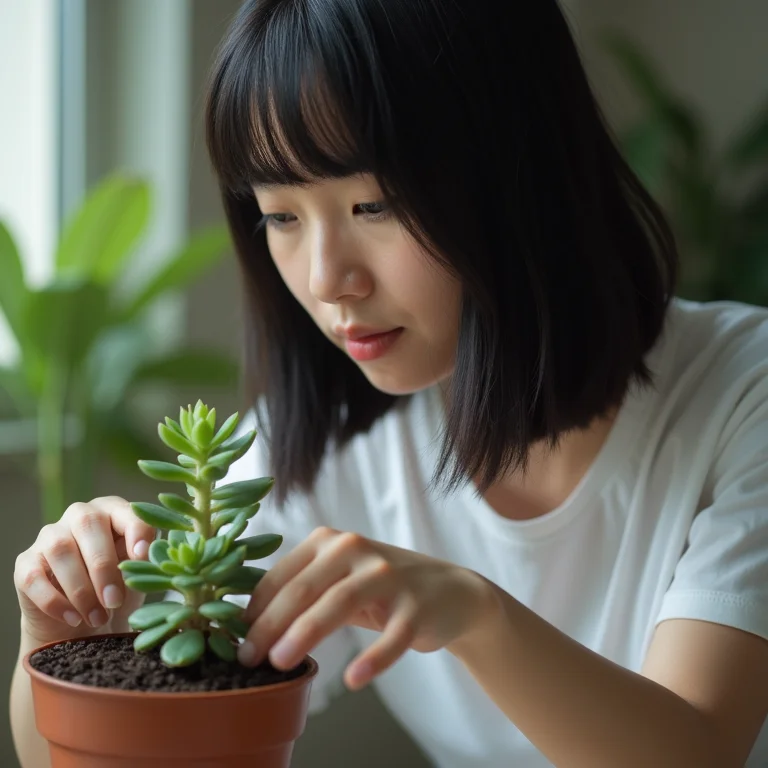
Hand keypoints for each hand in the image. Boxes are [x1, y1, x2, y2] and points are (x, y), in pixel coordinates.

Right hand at [14, 496, 155, 646]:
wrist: (82, 620)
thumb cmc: (119, 587)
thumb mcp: (137, 574)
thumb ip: (147, 562)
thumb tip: (159, 560)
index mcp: (115, 511)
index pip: (128, 511)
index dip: (136, 531)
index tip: (142, 556)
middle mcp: (81, 515)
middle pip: (90, 525)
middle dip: (104, 566)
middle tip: (114, 601)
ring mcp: (50, 536)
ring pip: (60, 549)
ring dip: (80, 588)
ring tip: (98, 618)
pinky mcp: (26, 563)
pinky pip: (34, 576)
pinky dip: (54, 601)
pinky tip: (74, 619)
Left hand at [239, 526, 496, 689]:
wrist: (449, 591)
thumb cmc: (379, 588)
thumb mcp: (337, 579)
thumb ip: (300, 591)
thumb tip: (247, 627)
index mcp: (329, 541)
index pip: (282, 575)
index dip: (255, 609)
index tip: (235, 641)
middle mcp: (355, 549)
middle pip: (305, 587)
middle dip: (271, 624)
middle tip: (248, 659)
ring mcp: (388, 574)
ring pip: (341, 601)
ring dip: (307, 632)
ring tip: (282, 663)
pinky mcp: (416, 605)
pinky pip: (393, 634)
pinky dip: (374, 657)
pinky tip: (354, 678)